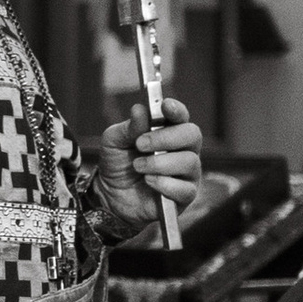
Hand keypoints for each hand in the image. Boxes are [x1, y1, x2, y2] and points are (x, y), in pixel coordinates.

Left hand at [94, 106, 205, 238]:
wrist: (110, 195)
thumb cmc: (118, 163)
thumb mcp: (114, 141)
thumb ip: (128, 127)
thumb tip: (140, 110)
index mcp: (168, 130)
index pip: (180, 116)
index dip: (176, 110)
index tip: (165, 106)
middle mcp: (183, 149)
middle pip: (192, 135)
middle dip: (167, 137)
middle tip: (141, 144)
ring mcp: (187, 173)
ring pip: (189, 162)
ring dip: (160, 163)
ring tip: (138, 166)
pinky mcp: (185, 195)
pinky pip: (185, 189)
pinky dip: (164, 184)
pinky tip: (148, 181)